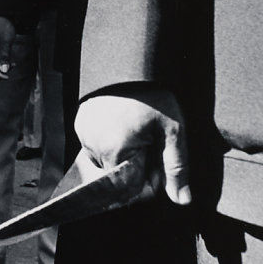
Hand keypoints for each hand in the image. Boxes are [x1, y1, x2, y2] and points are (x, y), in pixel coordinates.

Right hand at [0, 16, 16, 77]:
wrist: (4, 18)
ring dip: (2, 66)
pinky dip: (2, 61)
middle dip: (0, 70)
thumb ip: (4, 57)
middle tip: (12, 69)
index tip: (7, 76)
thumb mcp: (5, 42)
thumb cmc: (4, 27)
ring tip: (12, 65)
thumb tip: (4, 71)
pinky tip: (10, 62)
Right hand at [74, 90, 191, 204]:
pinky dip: (109, 142)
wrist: (131, 62)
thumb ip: (176, 167)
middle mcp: (93, 147)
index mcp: (115, 153)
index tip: (160, 164)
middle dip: (135, 167)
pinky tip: (122, 126)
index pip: (130, 188)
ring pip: (104, 162)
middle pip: (116, 176)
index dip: (149, 180)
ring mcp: (83, 134)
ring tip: (137, 132)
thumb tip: (182, 201)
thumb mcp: (172, 131)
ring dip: (122, 155)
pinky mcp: (79, 123)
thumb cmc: (153, 96)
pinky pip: (94, 145)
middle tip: (151, 144)